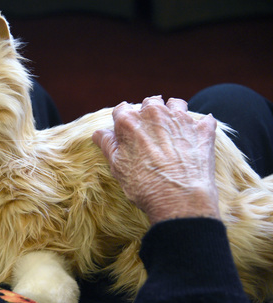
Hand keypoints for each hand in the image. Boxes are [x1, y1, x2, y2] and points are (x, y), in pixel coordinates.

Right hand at [92, 96, 220, 223]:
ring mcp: (181, 120)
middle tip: (148, 130)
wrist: (180, 199)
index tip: (124, 129)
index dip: (122, 119)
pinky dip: (199, 126)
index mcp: (129, 121)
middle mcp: (154, 114)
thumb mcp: (117, 166)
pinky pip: (204, 120)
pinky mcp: (203, 130)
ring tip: (171, 127)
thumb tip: (98, 133)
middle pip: (149, 102)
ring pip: (176, 103)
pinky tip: (195, 136)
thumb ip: (108, 145)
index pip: (121, 109)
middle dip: (148, 112)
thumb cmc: (144, 185)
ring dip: (172, 111)